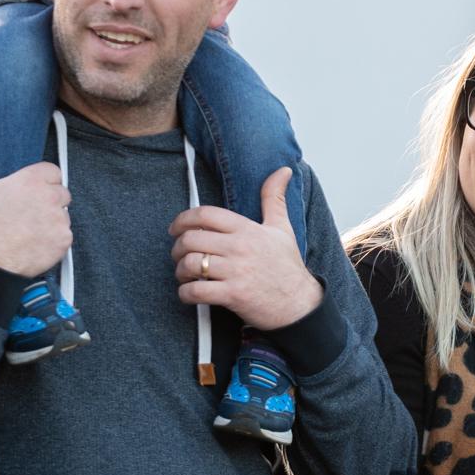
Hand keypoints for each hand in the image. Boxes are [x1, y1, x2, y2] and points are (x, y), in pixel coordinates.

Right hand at [0, 149, 71, 278]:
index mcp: (30, 180)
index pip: (52, 172)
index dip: (44, 183)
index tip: (34, 193)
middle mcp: (48, 196)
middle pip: (61, 193)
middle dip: (50, 203)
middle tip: (30, 216)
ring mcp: (58, 218)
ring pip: (64, 216)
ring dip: (53, 222)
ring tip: (29, 232)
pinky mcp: (64, 239)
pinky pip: (65, 236)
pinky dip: (55, 241)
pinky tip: (36, 244)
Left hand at [169, 167, 320, 329]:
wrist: (299, 303)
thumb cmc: (287, 266)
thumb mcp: (282, 228)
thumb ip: (274, 198)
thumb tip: (283, 170)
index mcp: (247, 229)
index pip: (205, 215)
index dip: (183, 219)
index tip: (175, 228)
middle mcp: (240, 247)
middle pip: (192, 239)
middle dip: (178, 247)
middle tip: (179, 254)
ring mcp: (236, 271)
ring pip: (191, 264)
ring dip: (180, 271)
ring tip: (184, 274)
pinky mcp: (233, 295)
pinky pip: (197, 291)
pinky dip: (185, 293)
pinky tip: (189, 292)